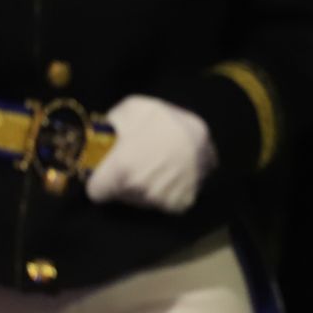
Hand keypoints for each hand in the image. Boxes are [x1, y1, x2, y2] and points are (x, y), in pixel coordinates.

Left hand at [85, 95, 216, 212]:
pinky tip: (173, 174)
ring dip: (144, 187)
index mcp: (121, 169)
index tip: (109, 170)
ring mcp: (160, 199)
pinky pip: (163, 204)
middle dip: (123, 182)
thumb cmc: (169, 118)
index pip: (96, 192)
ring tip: (158, 164)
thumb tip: (99, 136)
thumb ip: (110, 125)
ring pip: (141, 200)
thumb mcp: (134, 108)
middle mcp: (138, 190)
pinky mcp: (180, 203)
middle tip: (137, 161)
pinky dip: (166, 193)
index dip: (100, 179)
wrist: (216, 127)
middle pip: (119, 195)